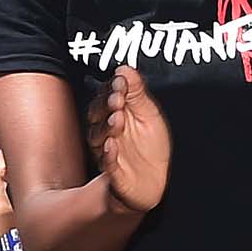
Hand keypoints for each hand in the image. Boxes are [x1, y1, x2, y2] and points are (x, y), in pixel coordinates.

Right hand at [86, 66, 170, 213]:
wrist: (152, 182)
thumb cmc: (149, 147)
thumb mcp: (149, 114)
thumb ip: (137, 92)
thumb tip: (126, 68)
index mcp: (116, 113)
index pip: (108, 96)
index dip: (114, 87)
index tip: (122, 80)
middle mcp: (108, 131)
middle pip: (98, 114)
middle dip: (107, 105)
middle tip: (118, 98)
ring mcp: (109, 150)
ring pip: (100, 136)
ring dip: (108, 126)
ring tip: (118, 119)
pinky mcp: (114, 172)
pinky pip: (107, 163)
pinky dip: (108, 154)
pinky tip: (113, 145)